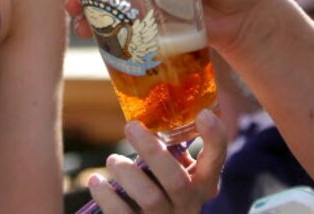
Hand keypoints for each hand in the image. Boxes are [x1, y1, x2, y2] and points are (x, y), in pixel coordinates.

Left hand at [86, 111, 225, 211]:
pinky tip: (97, 181)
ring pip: (150, 198)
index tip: (203, 114)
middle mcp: (188, 205)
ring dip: (128, 173)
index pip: (217, 160)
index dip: (215, 138)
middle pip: (177, 181)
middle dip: (152, 151)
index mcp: (201, 184)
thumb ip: (171, 149)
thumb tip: (151, 108)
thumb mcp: (175, 171)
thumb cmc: (160, 190)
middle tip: (131, 127)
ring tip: (113, 160)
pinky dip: (106, 195)